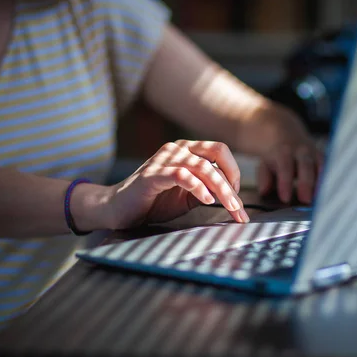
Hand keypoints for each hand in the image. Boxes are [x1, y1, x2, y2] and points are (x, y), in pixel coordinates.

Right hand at [105, 140, 248, 228]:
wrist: (118, 209)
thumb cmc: (154, 201)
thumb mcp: (189, 196)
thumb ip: (209, 190)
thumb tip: (234, 197)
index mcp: (188, 150)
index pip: (220, 152)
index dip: (234, 173)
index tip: (238, 199)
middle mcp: (178, 148)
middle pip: (217, 153)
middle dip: (232, 181)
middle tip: (238, 207)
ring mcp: (165, 159)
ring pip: (203, 166)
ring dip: (221, 189)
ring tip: (228, 207)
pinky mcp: (153, 174)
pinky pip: (182, 175)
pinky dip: (198, 187)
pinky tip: (206, 200)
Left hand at [257, 141, 323, 204]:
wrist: (287, 134)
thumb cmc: (276, 156)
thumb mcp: (265, 164)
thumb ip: (264, 177)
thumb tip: (264, 191)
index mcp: (283, 151)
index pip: (284, 167)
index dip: (285, 182)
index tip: (285, 198)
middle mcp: (301, 151)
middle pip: (306, 166)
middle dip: (306, 183)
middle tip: (305, 200)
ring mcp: (315, 153)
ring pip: (322, 165)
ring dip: (322, 183)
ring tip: (321, 200)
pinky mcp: (324, 158)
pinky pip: (329, 168)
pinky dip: (329, 181)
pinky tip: (329, 195)